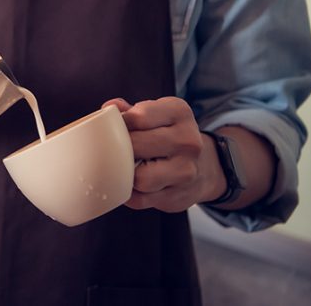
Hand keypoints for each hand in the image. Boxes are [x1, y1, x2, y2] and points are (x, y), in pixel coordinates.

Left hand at [103, 97, 225, 212]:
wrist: (203, 168)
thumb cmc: (169, 136)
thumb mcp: (156, 114)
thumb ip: (129, 111)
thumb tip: (107, 110)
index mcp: (179, 113)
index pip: (138, 117)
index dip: (120, 124)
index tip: (117, 128)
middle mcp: (188, 142)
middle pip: (136, 146)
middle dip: (119, 149)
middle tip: (115, 149)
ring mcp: (186, 172)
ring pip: (139, 178)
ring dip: (125, 173)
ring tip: (125, 166)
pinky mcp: (177, 197)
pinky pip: (139, 199)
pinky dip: (129, 193)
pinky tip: (132, 183)